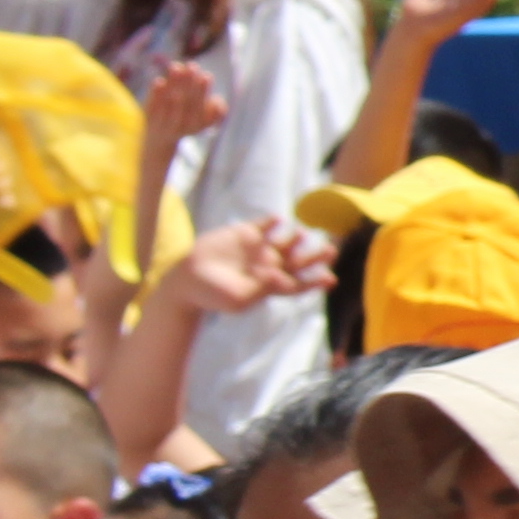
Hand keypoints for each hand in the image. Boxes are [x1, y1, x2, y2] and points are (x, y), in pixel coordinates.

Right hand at [156, 217, 335, 319]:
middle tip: (331, 251)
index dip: (315, 281)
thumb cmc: (213, 295)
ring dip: (295, 238)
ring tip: (301, 235)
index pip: (299, 283)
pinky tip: (278, 220)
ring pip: (286, 241)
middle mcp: (269, 266)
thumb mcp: (238, 298)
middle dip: (315, 256)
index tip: (331, 279)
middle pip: (299, 260)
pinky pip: (264, 224)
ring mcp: (259, 248)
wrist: (186, 279)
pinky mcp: (245, 233)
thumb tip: (282, 277)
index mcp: (271, 285)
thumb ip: (261, 289)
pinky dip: (272, 221)